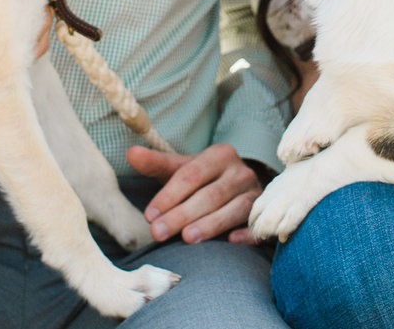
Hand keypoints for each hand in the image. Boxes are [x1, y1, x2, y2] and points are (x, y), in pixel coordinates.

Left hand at [126, 144, 262, 245]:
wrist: (238, 187)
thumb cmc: (203, 180)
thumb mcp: (181, 169)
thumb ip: (156, 163)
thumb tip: (131, 153)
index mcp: (220, 155)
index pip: (191, 175)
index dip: (169, 195)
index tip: (149, 215)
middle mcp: (240, 172)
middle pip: (210, 194)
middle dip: (182, 214)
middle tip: (158, 233)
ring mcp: (255, 193)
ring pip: (234, 209)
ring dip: (211, 224)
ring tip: (187, 238)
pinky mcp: (263, 214)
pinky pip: (257, 223)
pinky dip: (246, 232)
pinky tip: (232, 241)